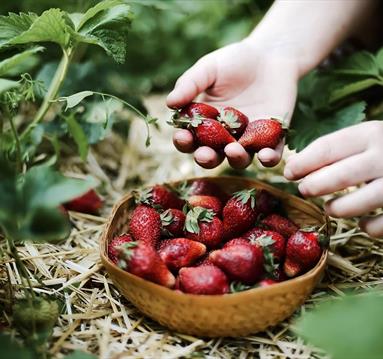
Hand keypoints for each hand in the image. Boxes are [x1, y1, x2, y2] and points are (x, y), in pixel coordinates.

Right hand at [166, 39, 298, 168]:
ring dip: (235, 160)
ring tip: (233, 150)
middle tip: (204, 154)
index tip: (182, 136)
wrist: (271, 53)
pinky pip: (271, 155)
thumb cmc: (234, 61)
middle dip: (206, 158)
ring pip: (240, 159)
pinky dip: (269, 159)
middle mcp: (225, 137)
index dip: (184, 141)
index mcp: (205, 123)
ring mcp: (249, 140)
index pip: (191, 139)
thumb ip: (190, 85)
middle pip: (212, 156)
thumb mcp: (209, 69)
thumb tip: (170, 103)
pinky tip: (266, 156)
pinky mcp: (274, 138)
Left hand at [284, 121, 382, 237]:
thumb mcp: (369, 138)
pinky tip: (364, 224)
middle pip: (340, 175)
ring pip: (356, 204)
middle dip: (314, 186)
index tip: (288, 173)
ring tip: (330, 208)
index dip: (303, 162)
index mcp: (373, 133)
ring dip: (337, 209)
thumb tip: (293, 167)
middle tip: (304, 190)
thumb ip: (336, 150)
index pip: (327, 148)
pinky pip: (378, 226)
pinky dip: (367, 227)